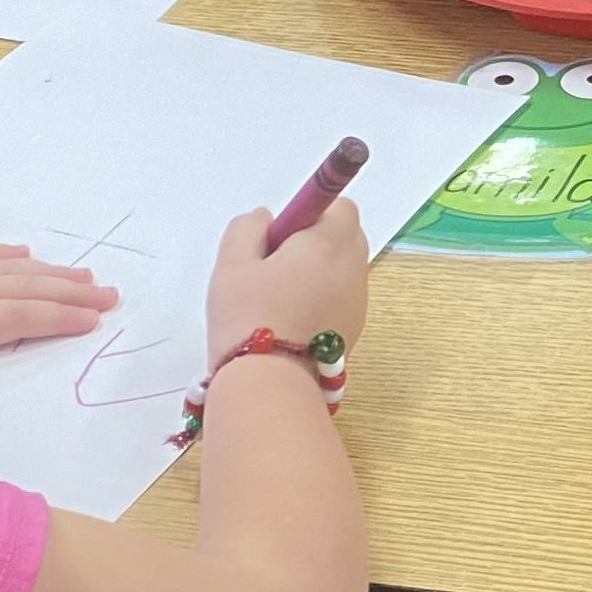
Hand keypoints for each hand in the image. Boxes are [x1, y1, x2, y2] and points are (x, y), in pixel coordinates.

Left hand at [0, 244, 118, 422]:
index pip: (13, 319)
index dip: (56, 318)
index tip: (95, 319)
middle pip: (18, 289)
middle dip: (66, 291)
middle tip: (109, 292)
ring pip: (0, 271)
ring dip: (44, 272)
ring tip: (81, 273)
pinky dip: (0, 255)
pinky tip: (17, 253)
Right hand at [204, 199, 372, 385]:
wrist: (271, 384)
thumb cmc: (249, 315)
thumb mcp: (232, 263)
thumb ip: (247, 228)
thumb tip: (266, 219)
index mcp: (331, 242)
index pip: (338, 206)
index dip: (308, 214)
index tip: (278, 237)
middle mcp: (354, 269)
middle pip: (344, 237)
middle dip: (312, 242)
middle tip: (273, 265)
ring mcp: (359, 303)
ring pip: (341, 271)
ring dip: (316, 273)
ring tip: (276, 298)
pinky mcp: (354, 331)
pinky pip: (340, 301)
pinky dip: (320, 301)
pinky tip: (288, 321)